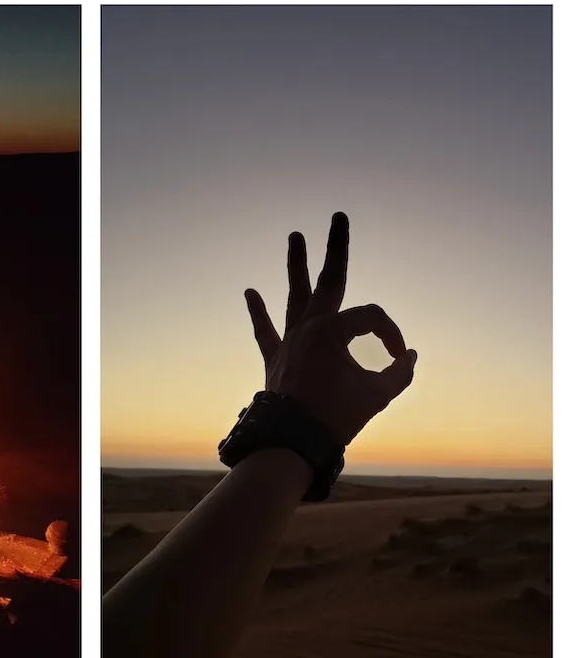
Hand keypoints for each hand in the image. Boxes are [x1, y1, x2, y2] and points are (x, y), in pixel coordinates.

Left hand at [243, 212, 417, 444]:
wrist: (291, 441)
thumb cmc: (335, 417)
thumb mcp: (378, 394)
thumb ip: (399, 372)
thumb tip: (407, 355)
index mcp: (331, 331)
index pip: (371, 319)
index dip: (390, 335)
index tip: (398, 357)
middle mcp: (307, 327)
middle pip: (328, 280)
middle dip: (335, 248)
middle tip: (337, 216)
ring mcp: (288, 341)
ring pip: (293, 295)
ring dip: (295, 265)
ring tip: (295, 235)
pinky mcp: (275, 358)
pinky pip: (265, 331)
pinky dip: (259, 313)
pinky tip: (250, 292)